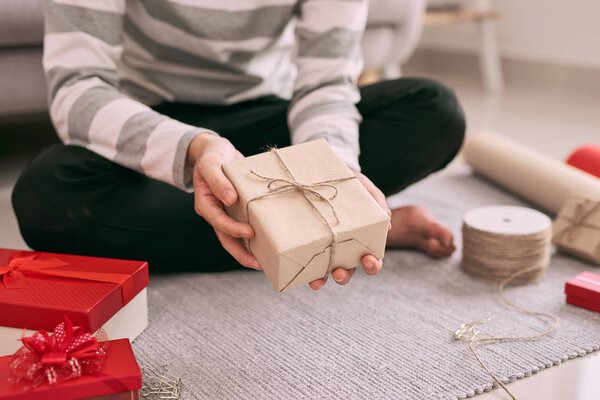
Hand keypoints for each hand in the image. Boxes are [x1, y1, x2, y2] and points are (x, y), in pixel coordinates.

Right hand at [188, 134, 259, 269]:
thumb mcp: (211, 163)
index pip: (218, 221)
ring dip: (248, 251)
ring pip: (234, 238)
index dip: (233, 229)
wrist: (215, 151)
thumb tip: (229, 199)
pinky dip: (253, 238)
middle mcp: (215, 212)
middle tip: (258, 264)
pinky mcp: (237, 211)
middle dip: (241, 254)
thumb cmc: (211, 155)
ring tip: (264, 263)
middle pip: (226, 239)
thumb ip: (217, 180)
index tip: (250, 232)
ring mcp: (226, 214)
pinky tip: (267, 245)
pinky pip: (244, 227)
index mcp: (205, 203)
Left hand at [309, 170, 389, 289]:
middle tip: (339, 273)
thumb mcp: (368, 191)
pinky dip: (304, 270)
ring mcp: (326, 248)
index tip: (368, 259)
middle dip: (344, 276)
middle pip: (348, 271)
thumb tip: (387, 226)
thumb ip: (379, 204)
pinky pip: (306, 262)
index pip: (372, 260)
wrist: (326, 173)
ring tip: (318, 280)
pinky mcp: (308, 243)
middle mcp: (344, 250)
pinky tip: (300, 273)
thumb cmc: (353, 185)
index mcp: (362, 241)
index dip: (372, 265)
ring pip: (326, 271)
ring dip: (323, 279)